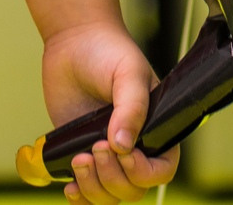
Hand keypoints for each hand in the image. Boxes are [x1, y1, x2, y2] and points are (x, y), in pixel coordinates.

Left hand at [42, 19, 176, 203]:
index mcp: (157, 128)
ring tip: (79, 158)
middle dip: (112, 177)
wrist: (75, 42)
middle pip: (133, 189)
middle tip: (94, 147)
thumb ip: (131, 107)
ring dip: (93, 187)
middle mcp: (135, 146)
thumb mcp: (127, 73)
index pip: (162, 170)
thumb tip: (122, 146)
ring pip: (109, 195)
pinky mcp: (81, 154)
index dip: (144, 172)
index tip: (123, 153)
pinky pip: (85, 192)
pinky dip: (79, 196)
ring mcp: (107, 154)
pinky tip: (69, 184)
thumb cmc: (109, 51)